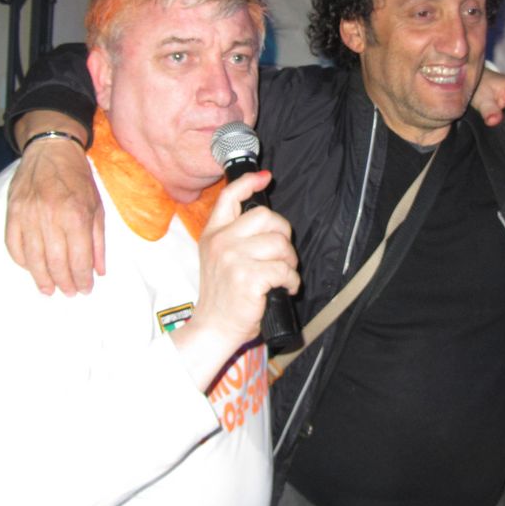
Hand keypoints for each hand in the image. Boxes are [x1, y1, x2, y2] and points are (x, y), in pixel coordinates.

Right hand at [6, 136, 103, 295]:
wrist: (51, 150)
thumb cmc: (78, 179)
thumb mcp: (98, 207)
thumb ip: (98, 240)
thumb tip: (99, 271)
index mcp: (76, 214)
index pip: (79, 258)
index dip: (82, 278)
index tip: (85, 289)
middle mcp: (51, 216)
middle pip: (55, 262)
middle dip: (64, 283)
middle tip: (69, 292)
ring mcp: (28, 215)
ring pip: (33, 258)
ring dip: (42, 278)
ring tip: (50, 290)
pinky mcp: (12, 212)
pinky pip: (14, 245)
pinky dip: (23, 261)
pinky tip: (32, 269)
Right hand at [174, 171, 299, 388]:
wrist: (213, 328)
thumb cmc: (223, 296)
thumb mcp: (219, 258)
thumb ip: (235, 235)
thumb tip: (266, 217)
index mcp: (212, 234)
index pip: (229, 197)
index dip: (249, 182)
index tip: (265, 178)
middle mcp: (221, 242)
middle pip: (266, 217)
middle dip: (283, 234)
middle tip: (282, 255)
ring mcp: (233, 258)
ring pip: (279, 243)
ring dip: (289, 262)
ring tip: (282, 275)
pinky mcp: (248, 277)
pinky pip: (284, 269)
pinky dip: (291, 281)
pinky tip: (285, 289)